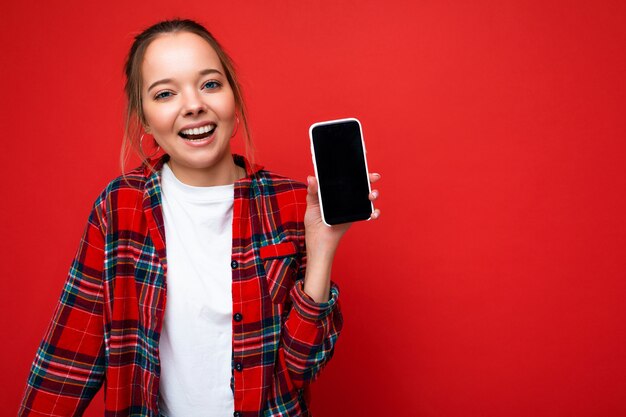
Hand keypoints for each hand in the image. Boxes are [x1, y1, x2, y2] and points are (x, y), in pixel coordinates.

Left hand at [302, 173, 380, 301]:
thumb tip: (311, 178)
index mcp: (335, 191)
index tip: (361, 161)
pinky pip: (369, 214)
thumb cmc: (314, 223)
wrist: (318, 241)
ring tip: (371, 195)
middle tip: (373, 177)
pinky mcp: (356, 217)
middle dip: (369, 178)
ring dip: (373, 194)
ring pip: (367, 197)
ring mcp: (352, 207)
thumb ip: (313, 192)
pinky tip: (374, 213)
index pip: (347, 177)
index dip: (355, 169)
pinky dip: (375, 213)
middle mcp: (346, 197)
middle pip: (360, 185)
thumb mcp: (311, 204)